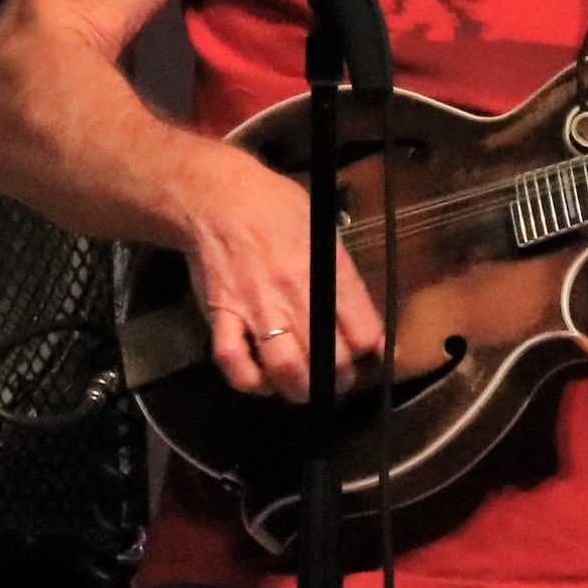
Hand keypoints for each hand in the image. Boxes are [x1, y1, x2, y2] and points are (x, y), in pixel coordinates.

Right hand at [180, 144, 383, 401]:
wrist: (218, 199)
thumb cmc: (276, 210)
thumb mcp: (324, 233)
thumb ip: (346, 281)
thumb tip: (368, 328)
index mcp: (327, 270)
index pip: (363, 331)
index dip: (369, 352)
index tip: (363, 355)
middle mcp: (295, 293)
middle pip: (328, 357)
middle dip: (338, 379)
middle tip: (336, 379)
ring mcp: (256, 306)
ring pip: (285, 367)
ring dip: (298, 388)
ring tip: (303, 389)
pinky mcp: (221, 314)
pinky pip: (233, 360)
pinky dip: (249, 380)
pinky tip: (261, 380)